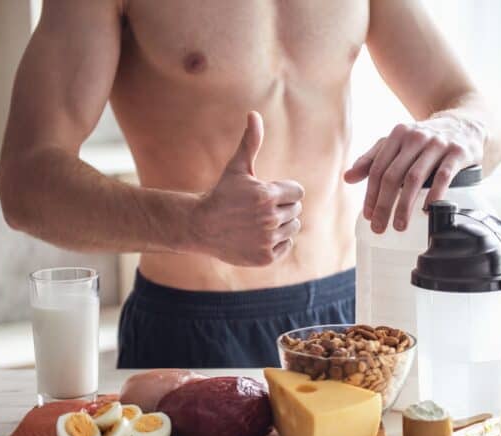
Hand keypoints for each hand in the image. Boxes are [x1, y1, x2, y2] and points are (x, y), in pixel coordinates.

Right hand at [192, 111, 304, 265]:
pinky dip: (276, 242)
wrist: (202, 227)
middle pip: (295, 210)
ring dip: (280, 224)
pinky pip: (286, 245)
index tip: (267, 194)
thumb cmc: (222, 194)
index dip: (284, 191)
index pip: (298, 192)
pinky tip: (258, 236)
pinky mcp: (266, 257)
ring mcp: (268, 239)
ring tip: (259, 222)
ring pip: (292, 228)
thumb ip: (251, 142)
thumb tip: (254, 114)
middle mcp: (270, 218)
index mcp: (267, 195)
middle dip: (281, 207)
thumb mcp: (237, 168)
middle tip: (259, 209)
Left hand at [344, 114, 484, 232]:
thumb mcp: (397, 143)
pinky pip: (444, 176)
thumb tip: (347, 178)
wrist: (465, 124)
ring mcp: (438, 144)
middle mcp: (416, 137)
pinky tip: (427, 210)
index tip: (368, 215)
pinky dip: (434, 194)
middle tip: (379, 227)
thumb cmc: (425, 139)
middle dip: (384, 205)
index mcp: (398, 135)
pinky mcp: (458, 152)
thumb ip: (372, 159)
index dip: (371, 194)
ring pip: (415, 178)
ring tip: (399, 225)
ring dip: (405, 205)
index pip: (378, 168)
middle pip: (393, 176)